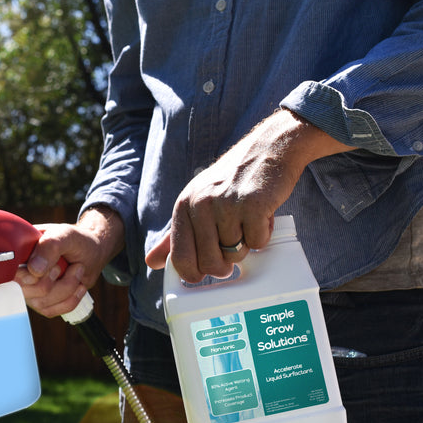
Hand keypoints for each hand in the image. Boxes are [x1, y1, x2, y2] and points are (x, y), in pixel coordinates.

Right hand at [15, 206, 124, 317]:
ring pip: (40, 303)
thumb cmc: (77, 241)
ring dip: (67, 288)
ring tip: (78, 270)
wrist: (93, 253)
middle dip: (56, 280)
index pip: (7, 271)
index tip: (54, 267)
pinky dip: (70, 300)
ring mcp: (29, 289)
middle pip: (25, 290)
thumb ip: (49, 246)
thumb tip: (34, 270)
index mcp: (19, 251)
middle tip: (69, 264)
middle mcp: (20, 271)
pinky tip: (79, 286)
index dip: (28, 276)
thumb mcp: (66, 236)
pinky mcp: (41, 302)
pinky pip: (51, 311)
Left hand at [145, 109, 353, 282]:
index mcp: (183, 206)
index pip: (180, 257)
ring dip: (246, 244)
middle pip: (209, 263)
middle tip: (233, 247)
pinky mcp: (253, 206)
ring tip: (247, 220)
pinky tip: (262, 215)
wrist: (270, 147)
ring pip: (235, 254)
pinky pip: (257, 243)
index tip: (203, 275)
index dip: (194, 273)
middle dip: (224, 264)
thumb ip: (175, 234)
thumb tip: (151, 261)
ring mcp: (226, 205)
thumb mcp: (197, 200)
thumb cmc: (232, 178)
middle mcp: (201, 204)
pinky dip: (263, 235)